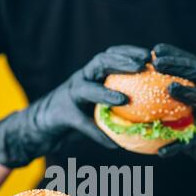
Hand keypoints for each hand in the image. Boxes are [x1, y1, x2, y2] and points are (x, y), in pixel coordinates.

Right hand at [0, 45, 150, 167]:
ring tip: (125, 99)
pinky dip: (97, 134)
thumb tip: (152, 116)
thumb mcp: (98, 105)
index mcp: (92, 74)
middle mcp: (81, 79)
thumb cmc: (79, 115)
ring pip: (87, 88)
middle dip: (121, 61)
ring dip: (106, 92)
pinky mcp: (62, 114)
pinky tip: (113, 144)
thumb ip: (119, 104)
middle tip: (141, 66)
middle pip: (100, 62)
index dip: (129, 51)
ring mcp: (69, 94)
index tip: (150, 54)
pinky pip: (82, 124)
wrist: (43, 126)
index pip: (111, 55)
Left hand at [153, 43, 195, 195]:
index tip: (155, 50)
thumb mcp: (184, 121)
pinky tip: (162, 152)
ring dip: (188, 92)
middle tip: (157, 62)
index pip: (190, 65)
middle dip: (179, 65)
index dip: (174, 56)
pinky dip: (178, 146)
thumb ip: (166, 115)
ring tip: (171, 88)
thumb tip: (133, 117)